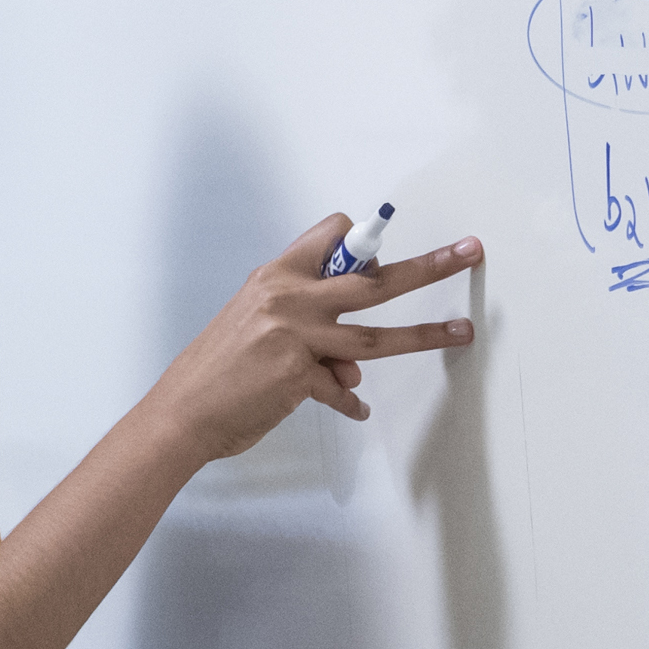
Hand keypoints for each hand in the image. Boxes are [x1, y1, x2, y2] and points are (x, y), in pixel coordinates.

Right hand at [149, 214, 481, 464]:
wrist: (181, 413)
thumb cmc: (215, 370)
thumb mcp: (254, 326)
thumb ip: (307, 328)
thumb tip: (354, 359)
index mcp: (276, 277)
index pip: (332, 235)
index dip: (359, 245)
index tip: (376, 258)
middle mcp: (288, 299)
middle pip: (373, 279)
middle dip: (427, 266)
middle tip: (467, 253)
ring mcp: (295, 338)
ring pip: (375, 335)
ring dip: (425, 334)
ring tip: (462, 332)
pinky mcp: (298, 377)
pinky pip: (342, 390)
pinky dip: (350, 401)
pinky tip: (354, 410)